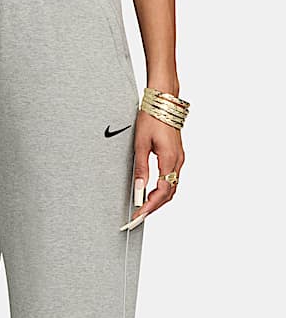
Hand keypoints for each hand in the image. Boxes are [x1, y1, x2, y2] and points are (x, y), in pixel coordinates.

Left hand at [123, 108, 184, 228]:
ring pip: (171, 187)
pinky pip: (172, 179)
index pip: (162, 192)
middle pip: (168, 193)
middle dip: (153, 207)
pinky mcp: (176, 156)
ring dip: (158, 200)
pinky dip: (162, 190)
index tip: (138, 215)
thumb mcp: (141, 144)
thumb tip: (139, 189)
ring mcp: (179, 159)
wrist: (164, 100)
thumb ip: (141, 168)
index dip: (149, 206)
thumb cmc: (152, 118)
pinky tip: (150, 193)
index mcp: (170, 159)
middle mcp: (178, 161)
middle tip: (137, 217)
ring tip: (142, 208)